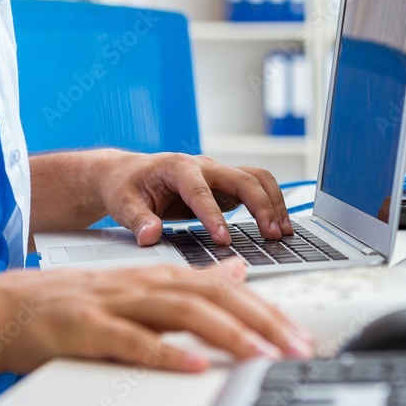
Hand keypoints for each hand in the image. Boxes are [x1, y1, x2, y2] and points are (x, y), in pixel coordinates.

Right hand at [0, 259, 313, 373]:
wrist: (3, 309)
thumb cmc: (73, 304)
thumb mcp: (138, 288)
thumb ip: (190, 282)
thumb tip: (238, 274)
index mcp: (158, 277)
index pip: (224, 289)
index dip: (266, 311)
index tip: (299, 337)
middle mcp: (142, 284)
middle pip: (211, 296)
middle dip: (259, 321)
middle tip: (296, 348)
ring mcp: (113, 303)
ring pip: (178, 312)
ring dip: (225, 334)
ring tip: (260, 356)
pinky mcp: (85, 327)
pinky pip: (129, 339)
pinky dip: (163, 352)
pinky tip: (194, 365)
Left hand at [97, 151, 294, 244]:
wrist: (128, 174)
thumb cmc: (126, 187)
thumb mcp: (123, 204)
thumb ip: (138, 220)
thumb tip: (150, 235)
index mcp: (177, 167)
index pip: (200, 190)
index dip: (212, 215)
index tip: (223, 239)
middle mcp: (203, 166)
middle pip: (241, 178)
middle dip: (259, 205)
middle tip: (271, 235)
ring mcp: (217, 174)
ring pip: (256, 178)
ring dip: (273, 202)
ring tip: (283, 232)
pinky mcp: (225, 185)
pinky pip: (256, 188)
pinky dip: (271, 203)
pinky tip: (279, 226)